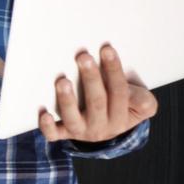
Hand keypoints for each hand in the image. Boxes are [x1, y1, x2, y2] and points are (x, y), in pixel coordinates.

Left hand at [38, 44, 157, 142]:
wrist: (108, 128)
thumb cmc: (120, 103)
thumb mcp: (140, 104)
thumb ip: (140, 98)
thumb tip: (130, 89)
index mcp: (122, 116)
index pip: (119, 92)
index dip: (114, 70)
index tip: (107, 49)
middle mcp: (102, 126)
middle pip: (96, 102)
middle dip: (91, 79)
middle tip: (83, 57)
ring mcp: (81, 130)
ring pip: (73, 119)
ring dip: (67, 100)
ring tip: (62, 81)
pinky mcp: (63, 133)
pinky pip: (54, 134)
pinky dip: (47, 126)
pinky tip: (43, 112)